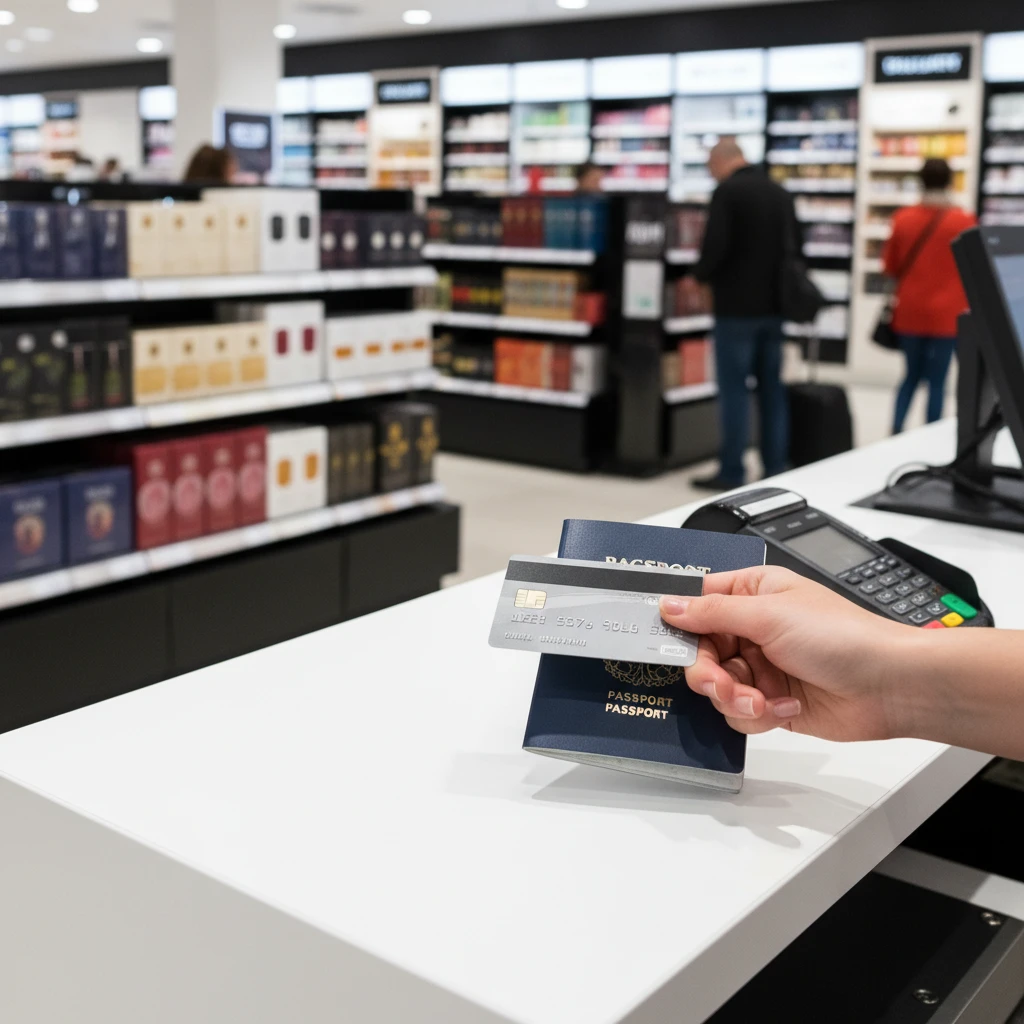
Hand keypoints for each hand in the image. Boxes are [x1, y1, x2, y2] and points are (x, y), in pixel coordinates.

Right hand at [659, 566, 912, 741]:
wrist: (889, 686)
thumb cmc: (843, 636)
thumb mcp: (769, 614)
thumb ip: (712, 612)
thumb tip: (669, 605)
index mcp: (753, 593)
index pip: (697, 604)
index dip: (680, 624)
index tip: (666, 642)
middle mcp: (753, 629)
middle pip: (700, 652)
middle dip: (707, 672)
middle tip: (719, 683)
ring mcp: (762, 667)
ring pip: (716, 686)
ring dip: (735, 696)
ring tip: (761, 699)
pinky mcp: (771, 701)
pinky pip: (738, 711)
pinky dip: (757, 713)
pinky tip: (786, 706)